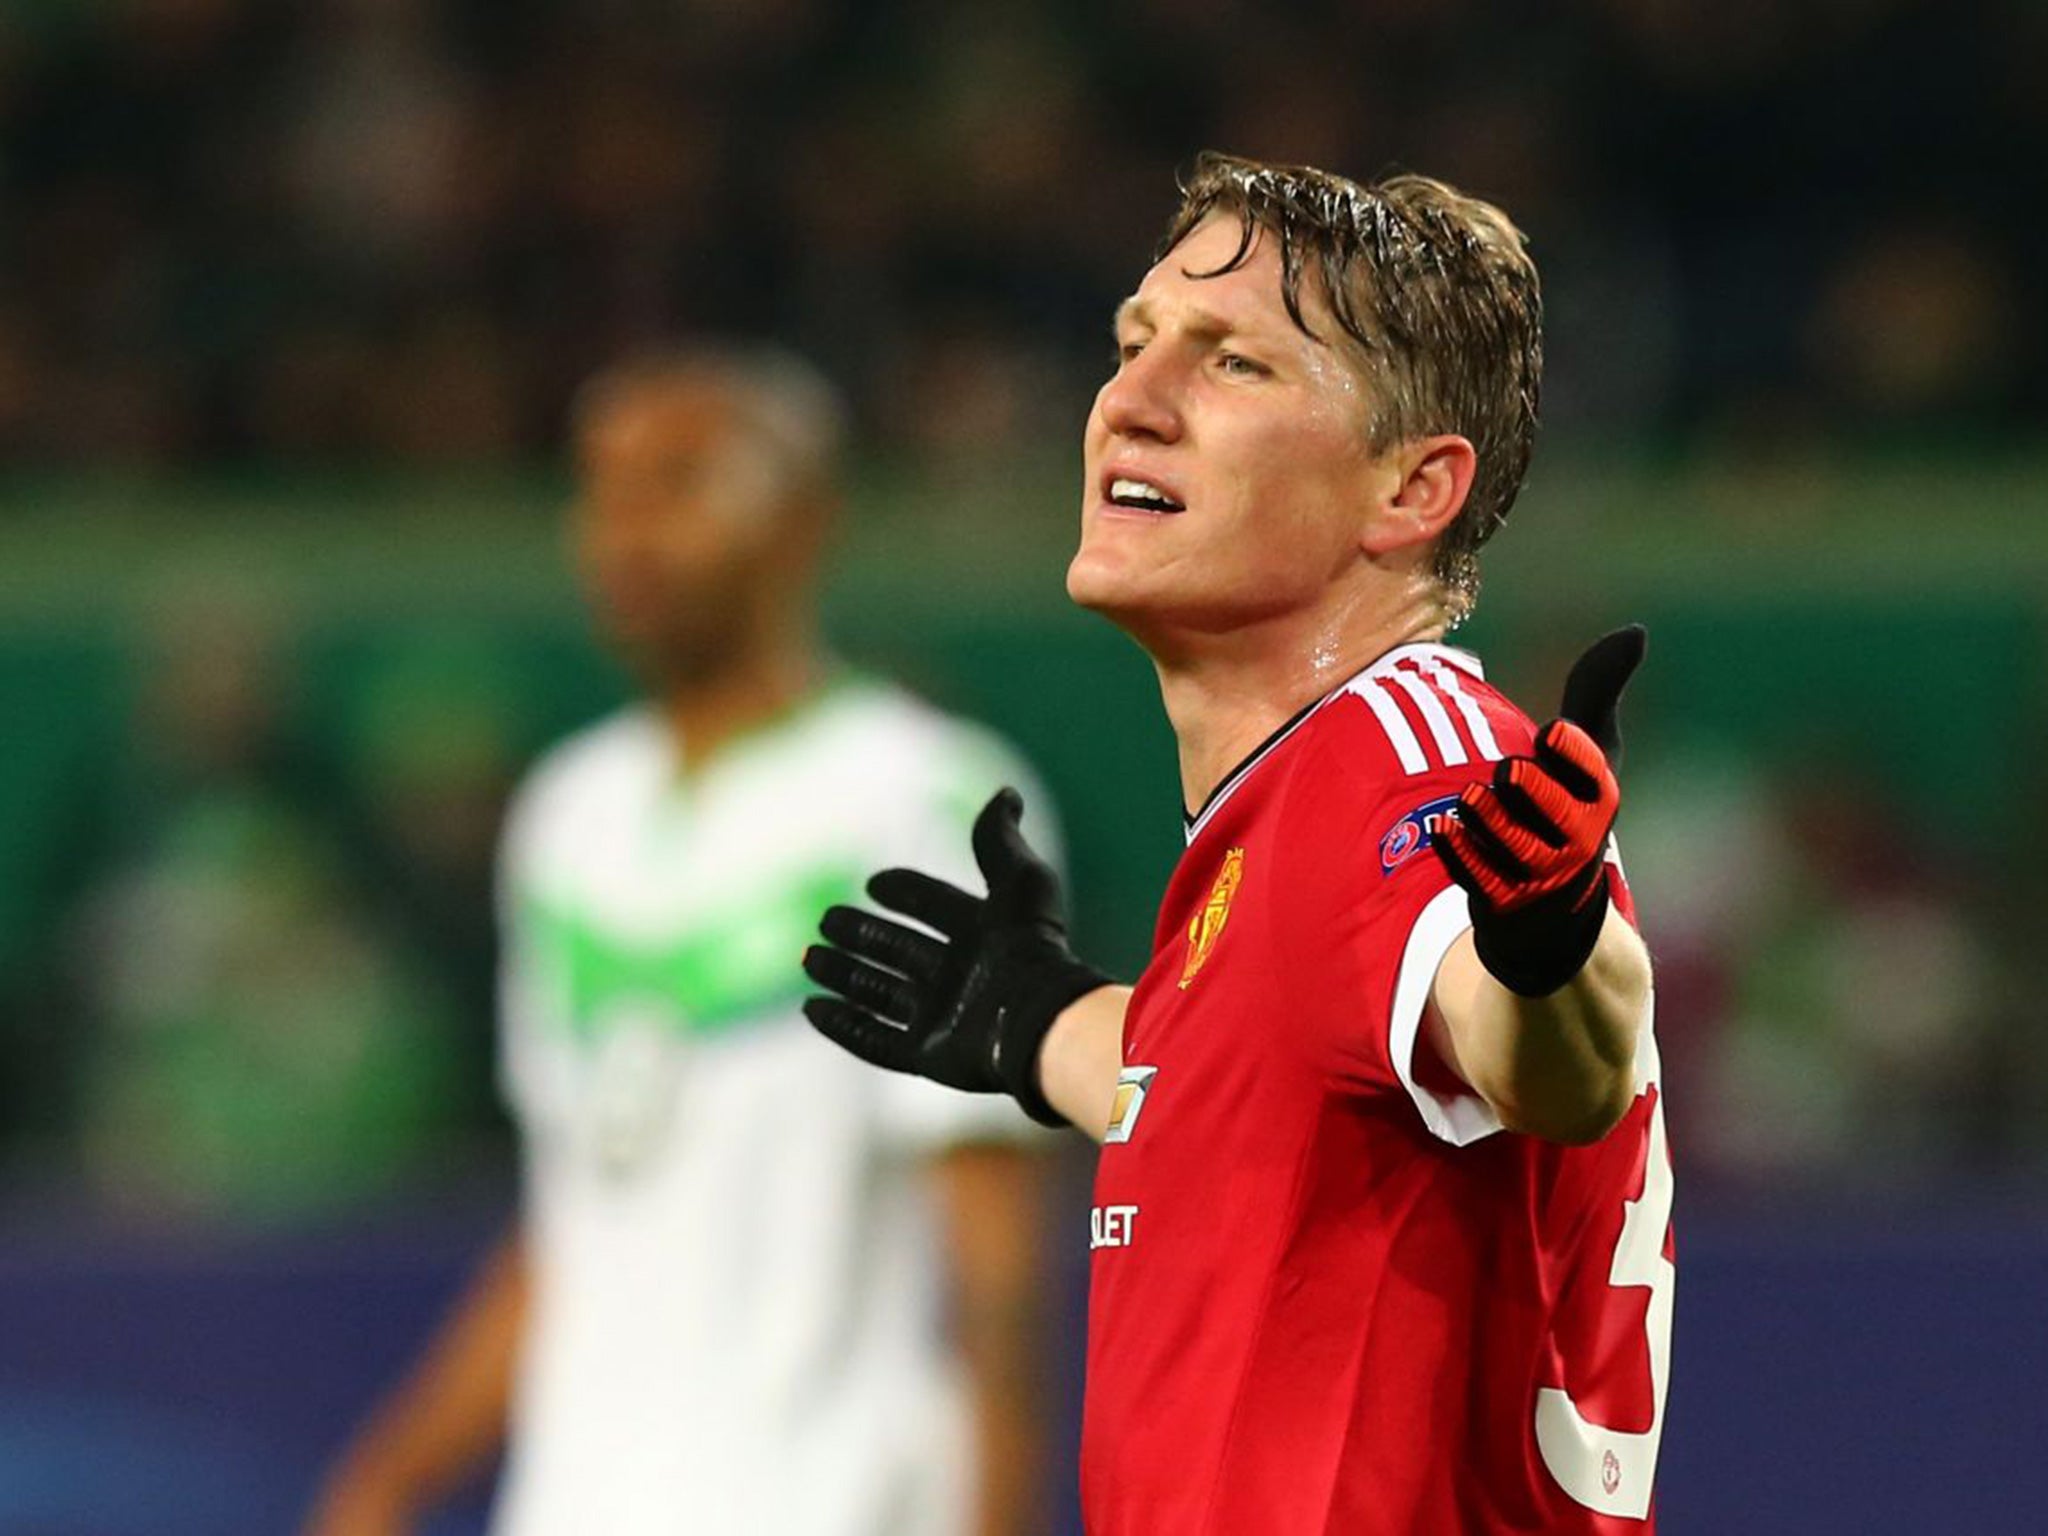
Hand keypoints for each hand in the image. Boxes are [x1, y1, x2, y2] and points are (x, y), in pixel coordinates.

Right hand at [802, 788, 1109, 1126]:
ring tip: (809, 958)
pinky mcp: (929, 1056)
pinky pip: (877, 1041)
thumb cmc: (1030, 946)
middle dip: (861, 935)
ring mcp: (943, 1018)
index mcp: (982, 935)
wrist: (1039, 1017)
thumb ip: (998, 840)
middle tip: (825, 921)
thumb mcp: (1019, 882)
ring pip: (881, 992)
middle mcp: (960, 976)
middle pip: (898, 950)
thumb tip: (1006, 792)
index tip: (873, 884)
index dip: (905, 892)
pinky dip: (845, 1027)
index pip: (932, 905)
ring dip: (844, 976)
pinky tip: (813, 1009)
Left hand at [1435, 626, 1644, 996]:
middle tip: (1511, 773)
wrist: (1551, 900)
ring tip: (1473, 797)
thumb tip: (1636, 630)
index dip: (1570, 753)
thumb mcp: (1592, 750)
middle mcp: (1578, 840)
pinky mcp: (1503, 901)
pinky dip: (1459, 850)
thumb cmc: (1570, 803)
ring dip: (1487, 817)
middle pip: (1544, 805)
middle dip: (1524, 785)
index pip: (1591, 770)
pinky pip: (1476, 875)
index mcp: (1601, 797)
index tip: (1551, 733)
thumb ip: (1599, 691)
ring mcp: (1540, 875)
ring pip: (1509, 842)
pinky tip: (1443, 827)